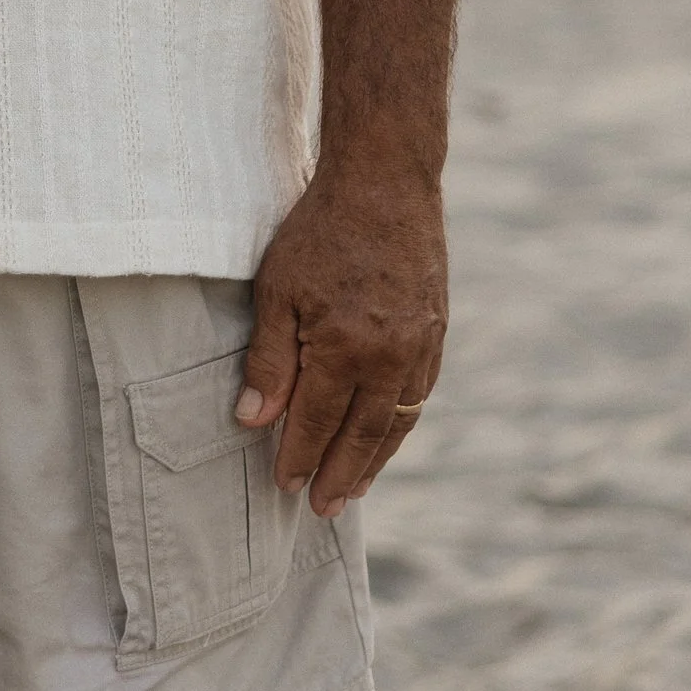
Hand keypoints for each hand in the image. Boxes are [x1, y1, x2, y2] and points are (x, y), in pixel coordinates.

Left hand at [235, 163, 445, 517]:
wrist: (386, 182)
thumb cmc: (320, 231)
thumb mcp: (277, 290)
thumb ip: (269, 359)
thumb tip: (254, 420)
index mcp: (346, 349)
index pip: (318, 422)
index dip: (299, 457)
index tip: (283, 486)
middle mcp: (390, 357)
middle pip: (363, 435)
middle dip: (339, 475)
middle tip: (322, 508)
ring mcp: (420, 347)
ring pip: (397, 421)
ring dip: (375, 460)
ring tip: (353, 489)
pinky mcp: (436, 332)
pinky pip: (419, 394)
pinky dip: (400, 424)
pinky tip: (384, 437)